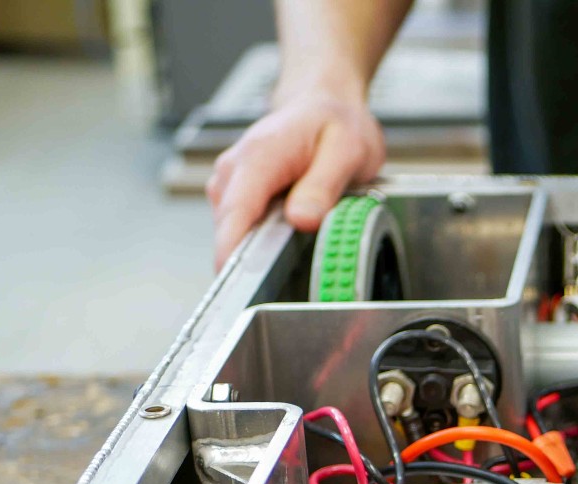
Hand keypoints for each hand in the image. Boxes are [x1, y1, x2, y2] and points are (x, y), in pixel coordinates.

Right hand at [206, 80, 385, 269]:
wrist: (324, 103)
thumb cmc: (336, 123)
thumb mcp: (347, 150)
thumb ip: (323, 186)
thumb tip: (302, 220)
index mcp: (259, 157)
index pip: (235, 213)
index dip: (233, 254)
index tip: (238, 288)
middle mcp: (235, 169)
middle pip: (230, 229)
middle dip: (255, 257)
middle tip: (294, 271)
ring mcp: (232, 181)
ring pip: (236, 230)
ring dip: (262, 246)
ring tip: (300, 237)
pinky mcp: (238, 193)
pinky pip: (244, 226)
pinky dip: (263, 236)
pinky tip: (290, 227)